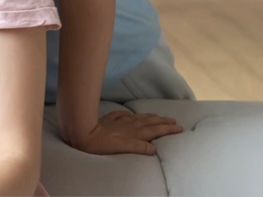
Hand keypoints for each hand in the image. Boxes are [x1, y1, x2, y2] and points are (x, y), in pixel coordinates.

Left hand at [67, 110, 183, 154]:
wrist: (82, 133)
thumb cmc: (102, 145)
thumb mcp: (122, 148)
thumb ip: (138, 147)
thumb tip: (154, 148)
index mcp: (134, 133)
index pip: (155, 130)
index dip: (167, 129)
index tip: (179, 127)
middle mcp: (129, 125)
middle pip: (149, 122)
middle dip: (162, 121)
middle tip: (174, 120)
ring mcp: (119, 121)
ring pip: (138, 118)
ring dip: (150, 117)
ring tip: (158, 116)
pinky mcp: (109, 119)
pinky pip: (122, 115)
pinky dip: (130, 114)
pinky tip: (131, 114)